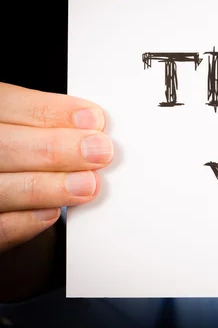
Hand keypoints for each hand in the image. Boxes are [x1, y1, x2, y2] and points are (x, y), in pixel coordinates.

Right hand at [0, 82, 112, 299]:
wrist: (3, 202)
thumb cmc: (22, 154)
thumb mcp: (27, 127)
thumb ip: (50, 124)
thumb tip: (92, 125)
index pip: (10, 106)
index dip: (51, 112)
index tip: (92, 119)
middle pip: (4, 146)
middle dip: (56, 148)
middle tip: (99, 151)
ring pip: (1, 188)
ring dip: (49, 187)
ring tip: (87, 184)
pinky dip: (26, 221)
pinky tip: (54, 212)